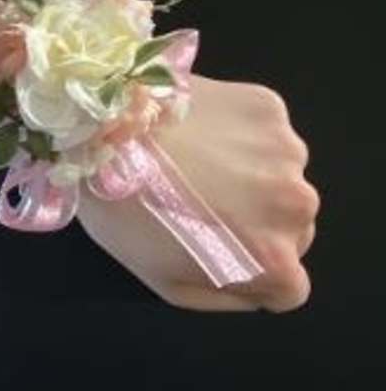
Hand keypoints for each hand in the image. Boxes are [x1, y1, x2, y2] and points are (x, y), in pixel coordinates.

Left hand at [76, 74, 319, 311]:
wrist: (102, 132)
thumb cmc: (126, 213)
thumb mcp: (169, 284)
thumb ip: (228, 295)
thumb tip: (258, 284)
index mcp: (274, 258)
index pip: (289, 284)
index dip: (254, 268)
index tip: (219, 243)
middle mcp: (297, 204)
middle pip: (294, 224)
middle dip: (259, 219)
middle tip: (206, 198)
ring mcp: (286, 148)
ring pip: (284, 174)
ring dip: (257, 172)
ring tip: (200, 159)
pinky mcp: (268, 104)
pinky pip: (267, 131)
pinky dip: (246, 133)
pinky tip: (203, 128)